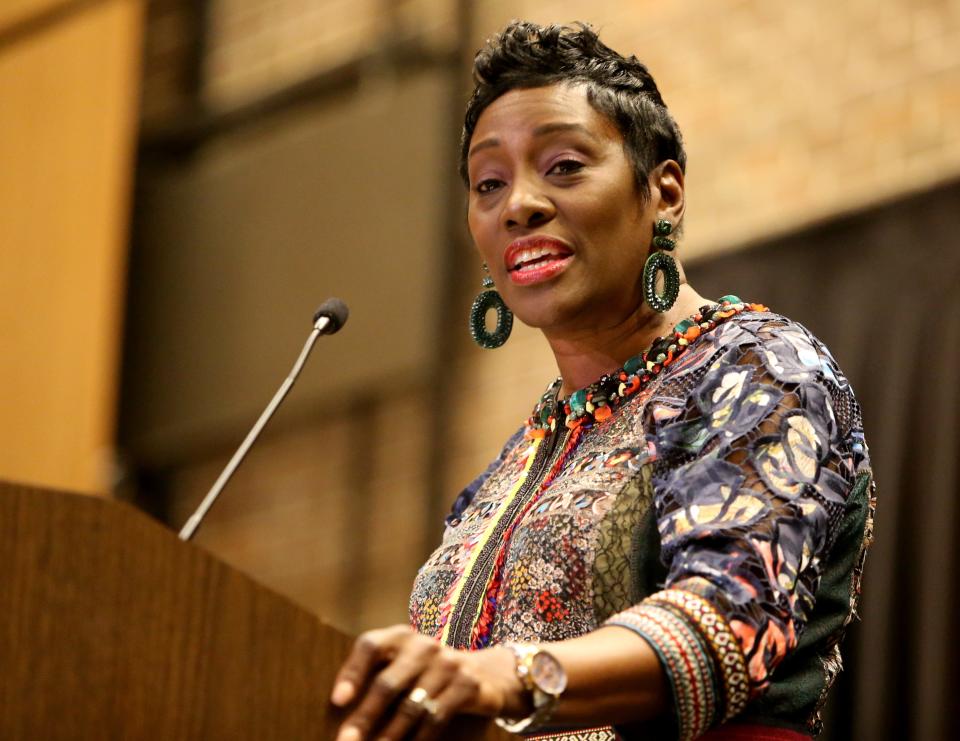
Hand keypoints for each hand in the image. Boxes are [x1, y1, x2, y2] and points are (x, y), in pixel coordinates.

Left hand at [330, 624, 525, 740]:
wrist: (486, 672)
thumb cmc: (429, 673)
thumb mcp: (406, 665)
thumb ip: (379, 676)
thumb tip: (341, 709)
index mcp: (401, 637)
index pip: (371, 646)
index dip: (352, 671)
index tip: (338, 701)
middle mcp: (424, 646)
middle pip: (388, 683)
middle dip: (365, 717)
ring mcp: (448, 664)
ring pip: (411, 706)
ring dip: (390, 735)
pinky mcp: (466, 685)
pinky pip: (436, 717)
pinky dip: (419, 739)